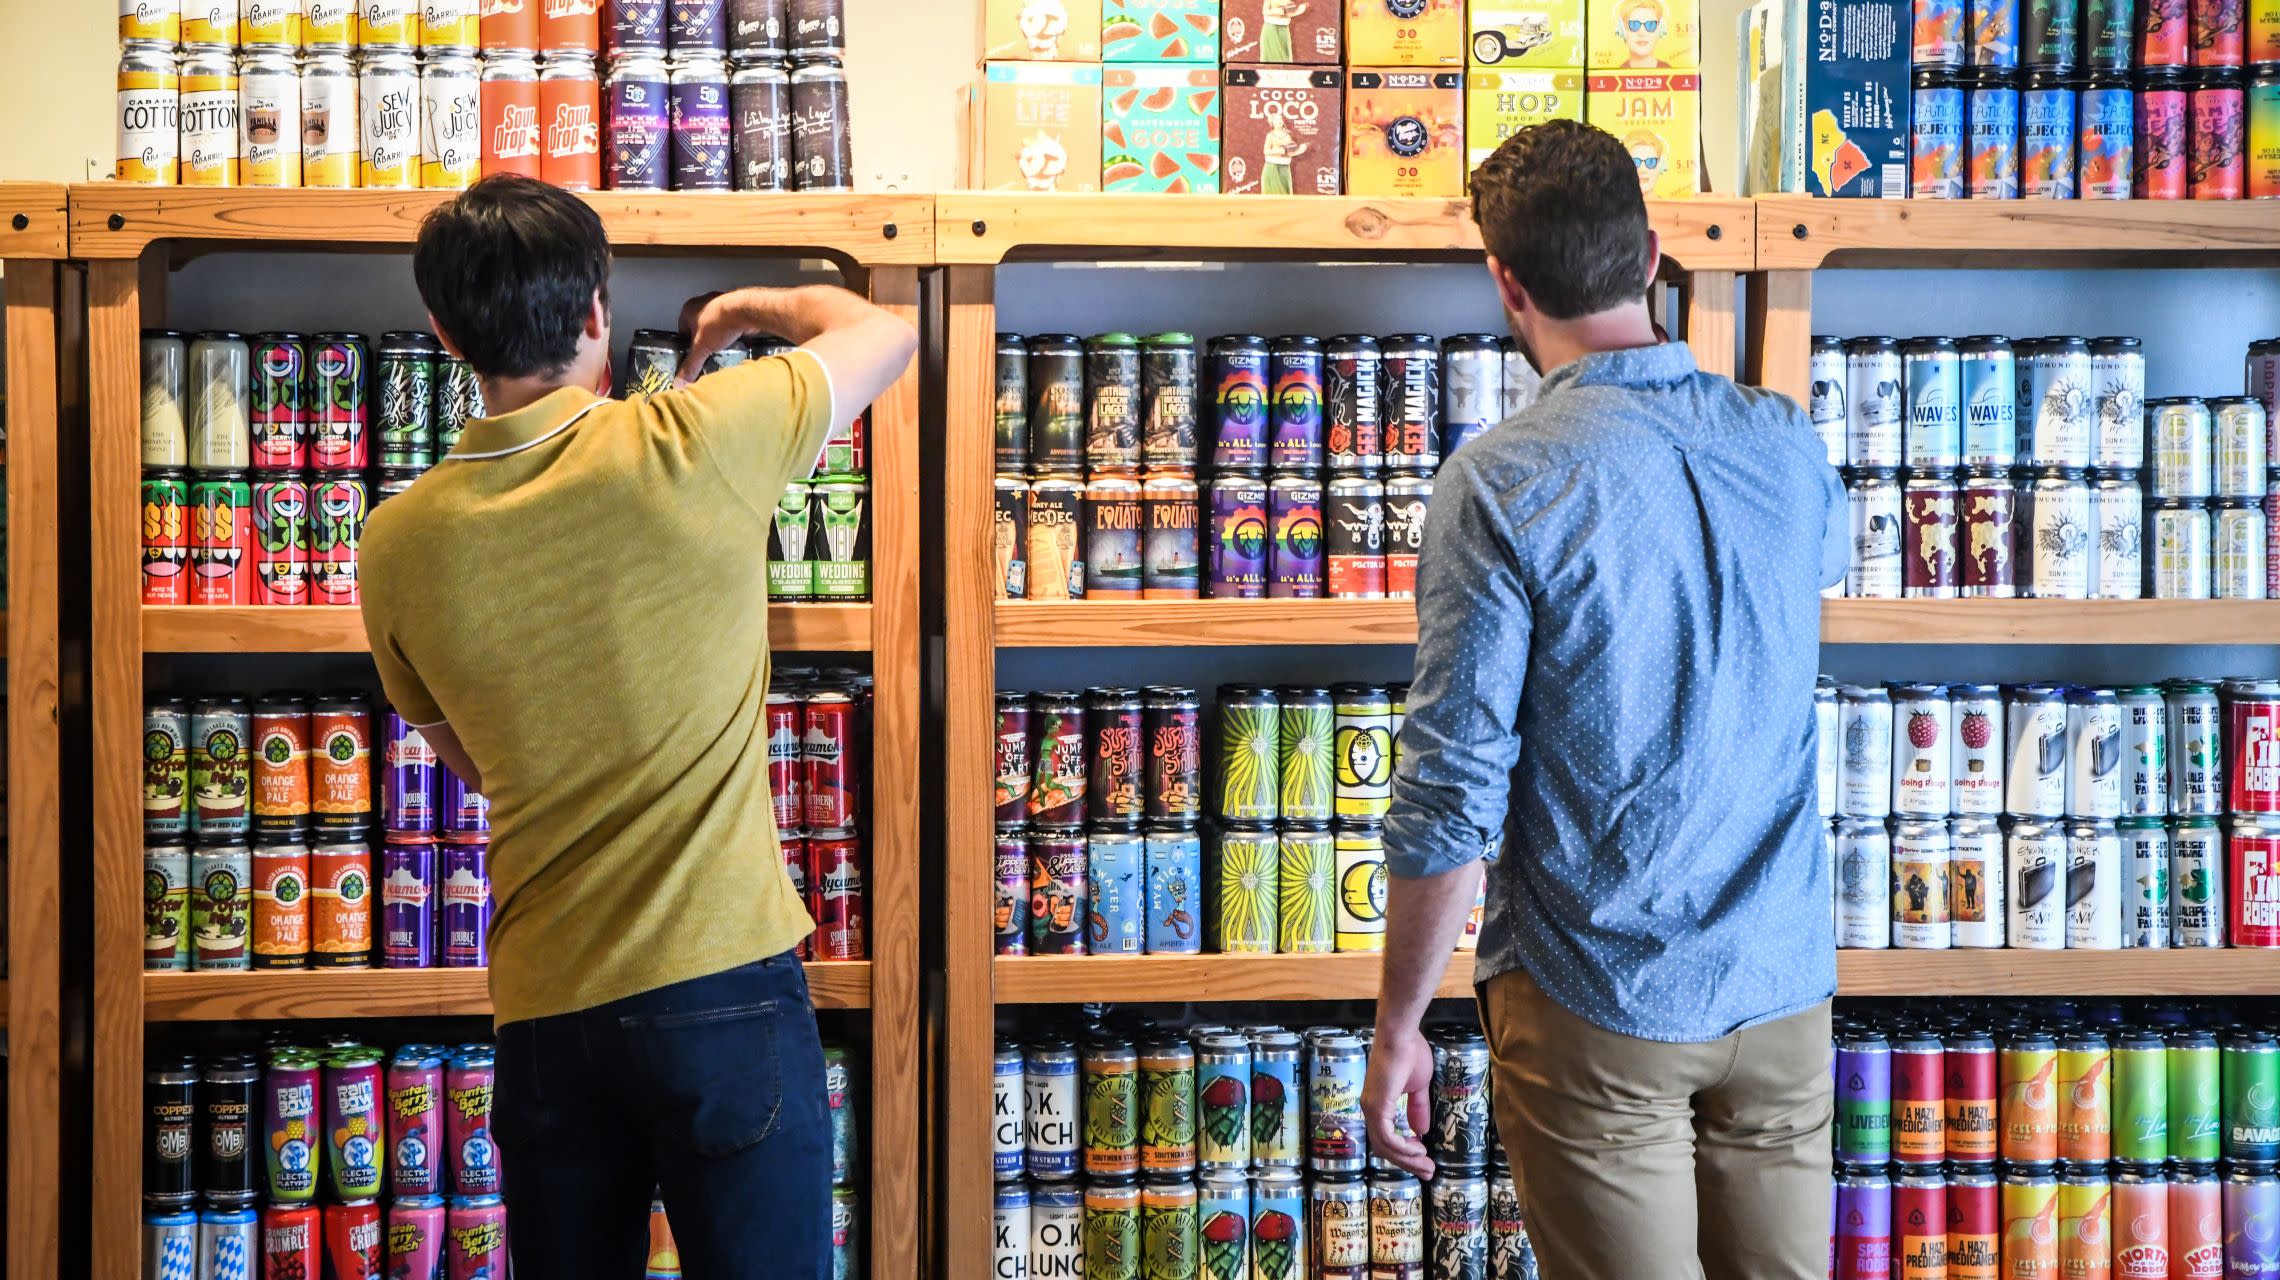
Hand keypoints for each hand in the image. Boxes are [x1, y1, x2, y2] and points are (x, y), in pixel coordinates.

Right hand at [674, 291, 733, 385]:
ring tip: (721, 352)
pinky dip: (731, 334)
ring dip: (718, 338)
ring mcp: (719, 304)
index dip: (686, 345)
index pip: (682, 331)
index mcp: (688, 309)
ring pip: (715, 327)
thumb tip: (678, 383)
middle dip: (704, 343)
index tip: (692, 357)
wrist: (746, 310)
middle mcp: (702, 304)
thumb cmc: (718, 324)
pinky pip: (729, 325)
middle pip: (699, 329)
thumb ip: (690, 365)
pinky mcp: (735, 308)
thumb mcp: (701, 348)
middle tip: (707, 357)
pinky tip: (734, 345)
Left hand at [1364, 1020, 1435, 1179]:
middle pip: (1384, 1148)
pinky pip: (1387, 1137)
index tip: (1424, 1158)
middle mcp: (1370, 1109)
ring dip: (1407, 1159)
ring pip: (1385, 1147)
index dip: (1404, 1153)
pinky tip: (1418, 1149)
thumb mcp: (1418, 1087)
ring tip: (1427, 1164)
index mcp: (1378, 1104)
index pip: (1386, 1138)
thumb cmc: (1409, 1053)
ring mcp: (1371, 1108)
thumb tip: (1421, 1131)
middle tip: (1428, 1172)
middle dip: (1408, 1163)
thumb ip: (1417, 1109)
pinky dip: (1403, 1147)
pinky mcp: (1377, 1106)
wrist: (1401, 1035)